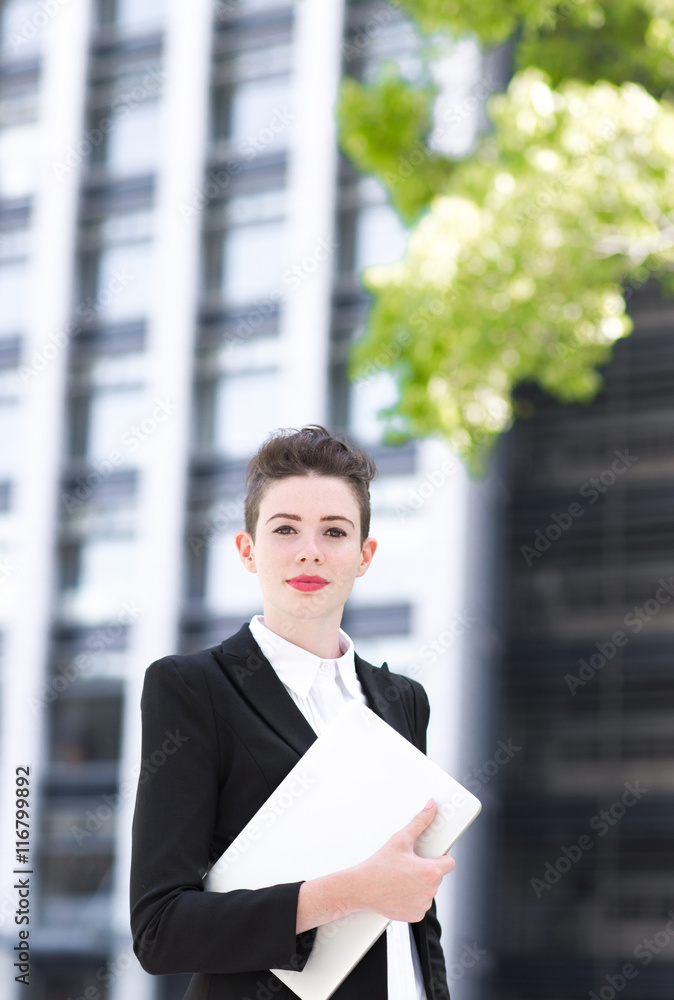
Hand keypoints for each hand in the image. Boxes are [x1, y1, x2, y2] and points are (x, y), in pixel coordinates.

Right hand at [350, 799, 455, 921]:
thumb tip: (431, 808)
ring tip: (402, 877)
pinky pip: (421, 903)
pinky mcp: (415, 915)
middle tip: (410, 863)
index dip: (441, 856)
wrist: (361, 889)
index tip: (431, 854)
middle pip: (437, 875)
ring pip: (429, 889)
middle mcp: (430, 891)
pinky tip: (400, 890)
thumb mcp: (400, 840)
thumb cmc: (379, 866)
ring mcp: (423, 905)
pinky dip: (413, 897)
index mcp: (430, 872)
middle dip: (427, 868)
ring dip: (420, 883)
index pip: (450, 862)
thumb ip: (420, 822)